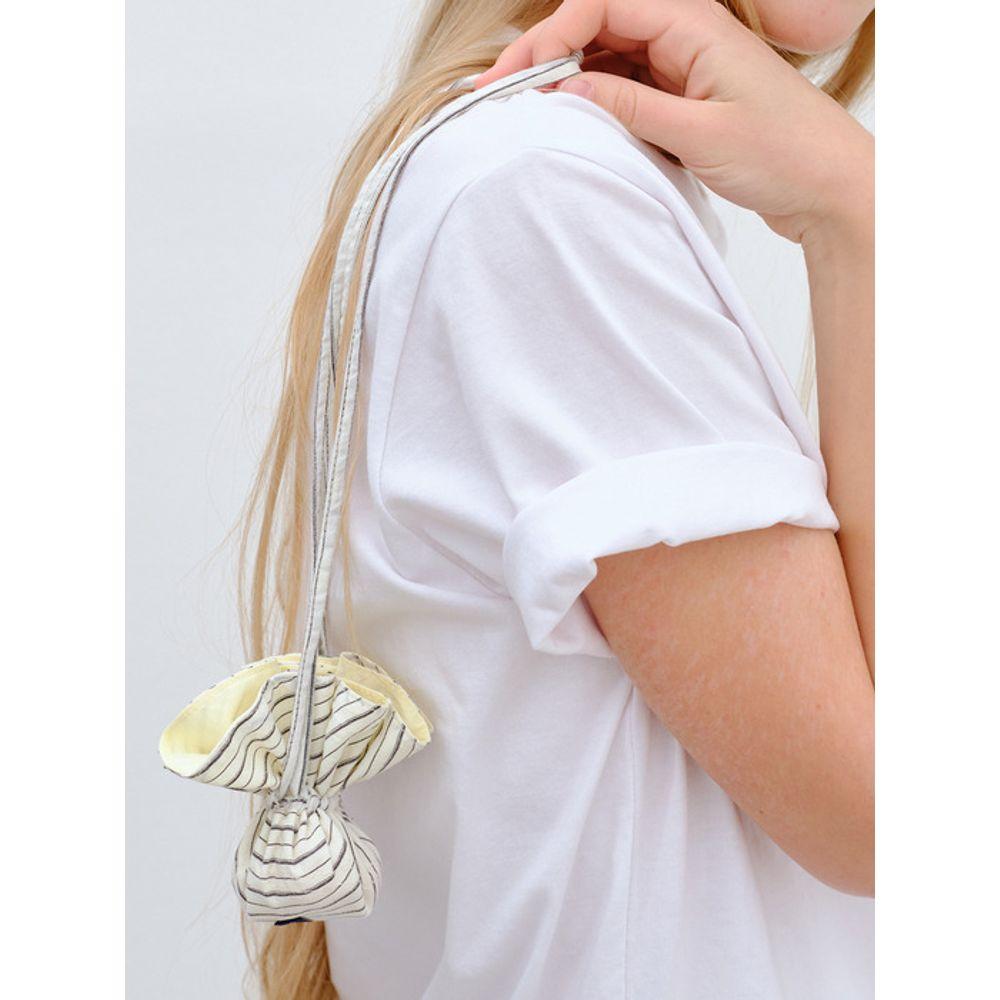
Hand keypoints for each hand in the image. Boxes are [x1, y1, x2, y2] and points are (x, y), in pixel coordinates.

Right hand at [477, 0, 871, 244]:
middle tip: (503, 95)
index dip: (548, 37)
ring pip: (608, 57)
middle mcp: (686, 35)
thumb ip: (630, 106)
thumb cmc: (787, 155)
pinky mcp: (685, 97)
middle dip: (546, 55)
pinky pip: (628, 87)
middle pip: (597, 26)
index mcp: (694, 24)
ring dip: (569, 80)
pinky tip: (575, 125)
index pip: (600, 6)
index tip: (512, 76)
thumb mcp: (700, 134)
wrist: (832, 188)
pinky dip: (597, 102)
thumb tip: (567, 88)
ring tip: (529, 113)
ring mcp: (684, 66)